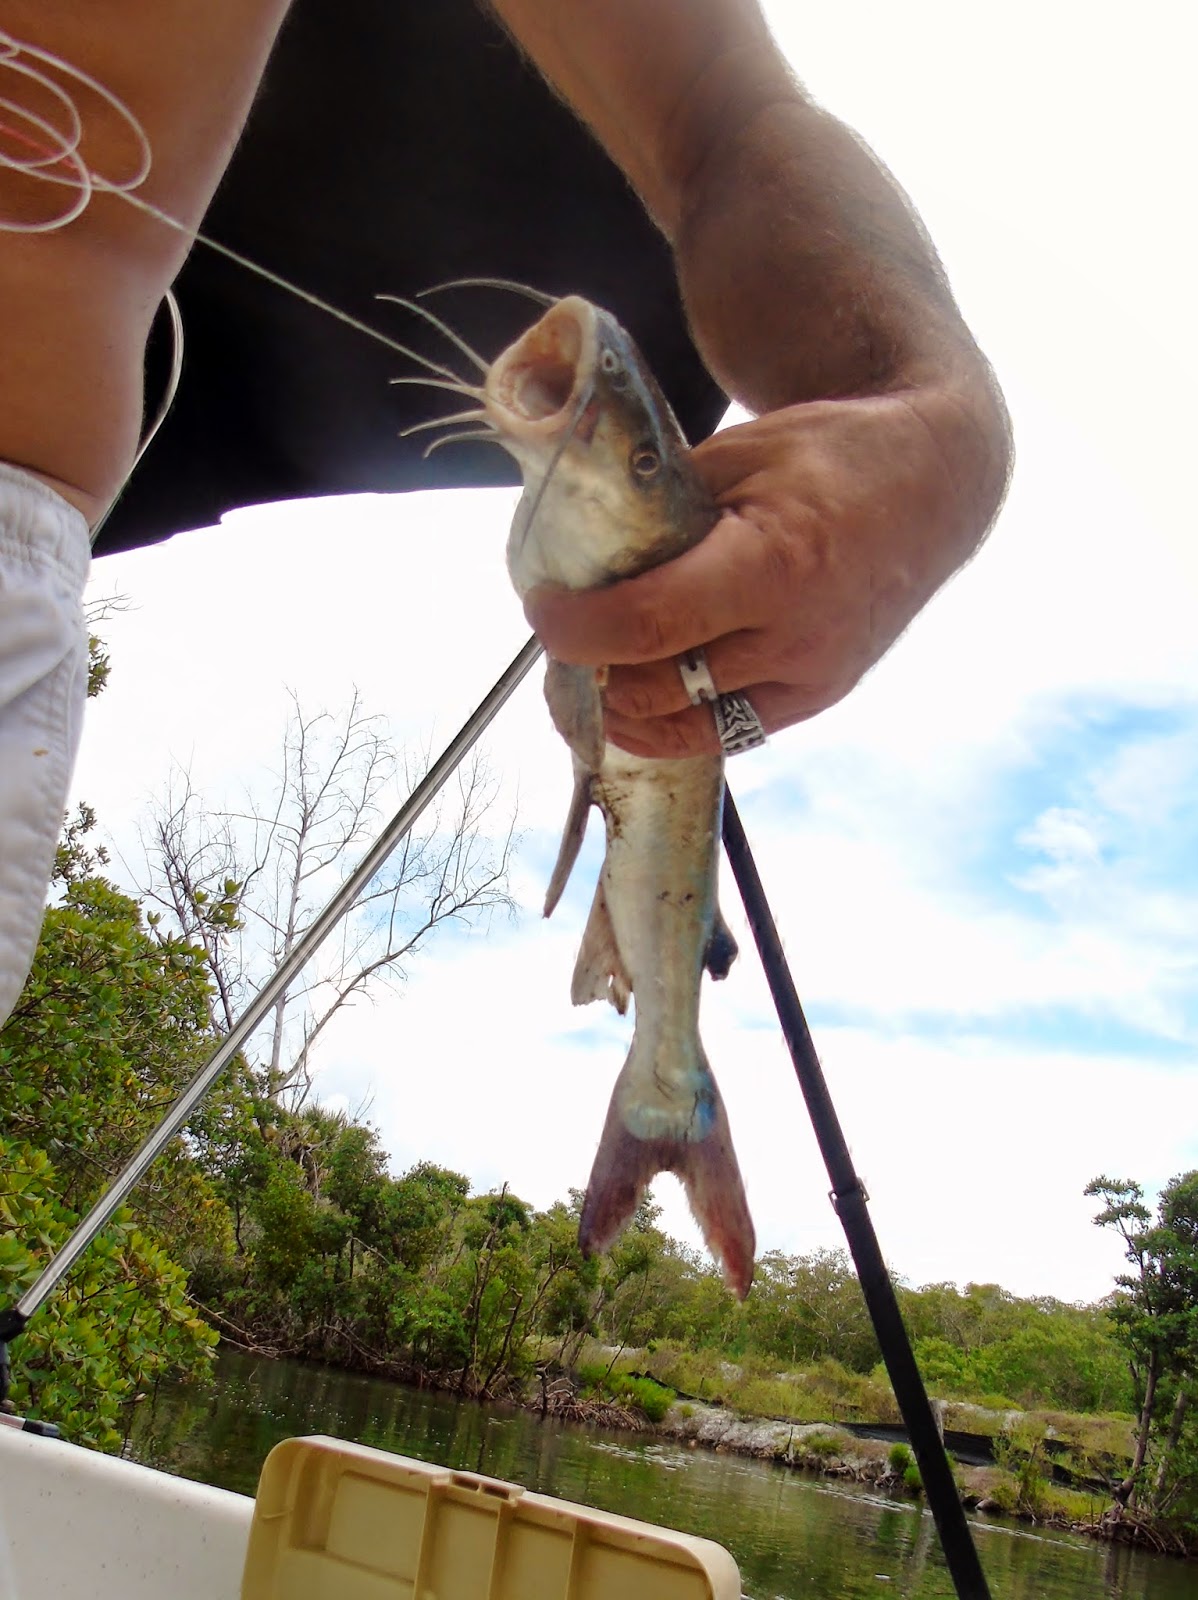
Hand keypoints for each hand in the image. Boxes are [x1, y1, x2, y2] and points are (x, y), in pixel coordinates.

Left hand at [525, 379, 1004, 757]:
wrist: (934, 486)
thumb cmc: (832, 458)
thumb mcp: (739, 454)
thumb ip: (663, 508)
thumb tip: (582, 547)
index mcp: (772, 565)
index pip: (646, 625)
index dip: (576, 627)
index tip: (541, 606)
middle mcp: (796, 638)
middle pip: (656, 686)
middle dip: (593, 666)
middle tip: (567, 630)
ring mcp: (812, 679)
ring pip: (685, 726)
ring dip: (625, 705)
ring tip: (599, 664)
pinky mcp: (818, 699)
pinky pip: (726, 733)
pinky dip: (673, 720)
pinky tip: (644, 689)